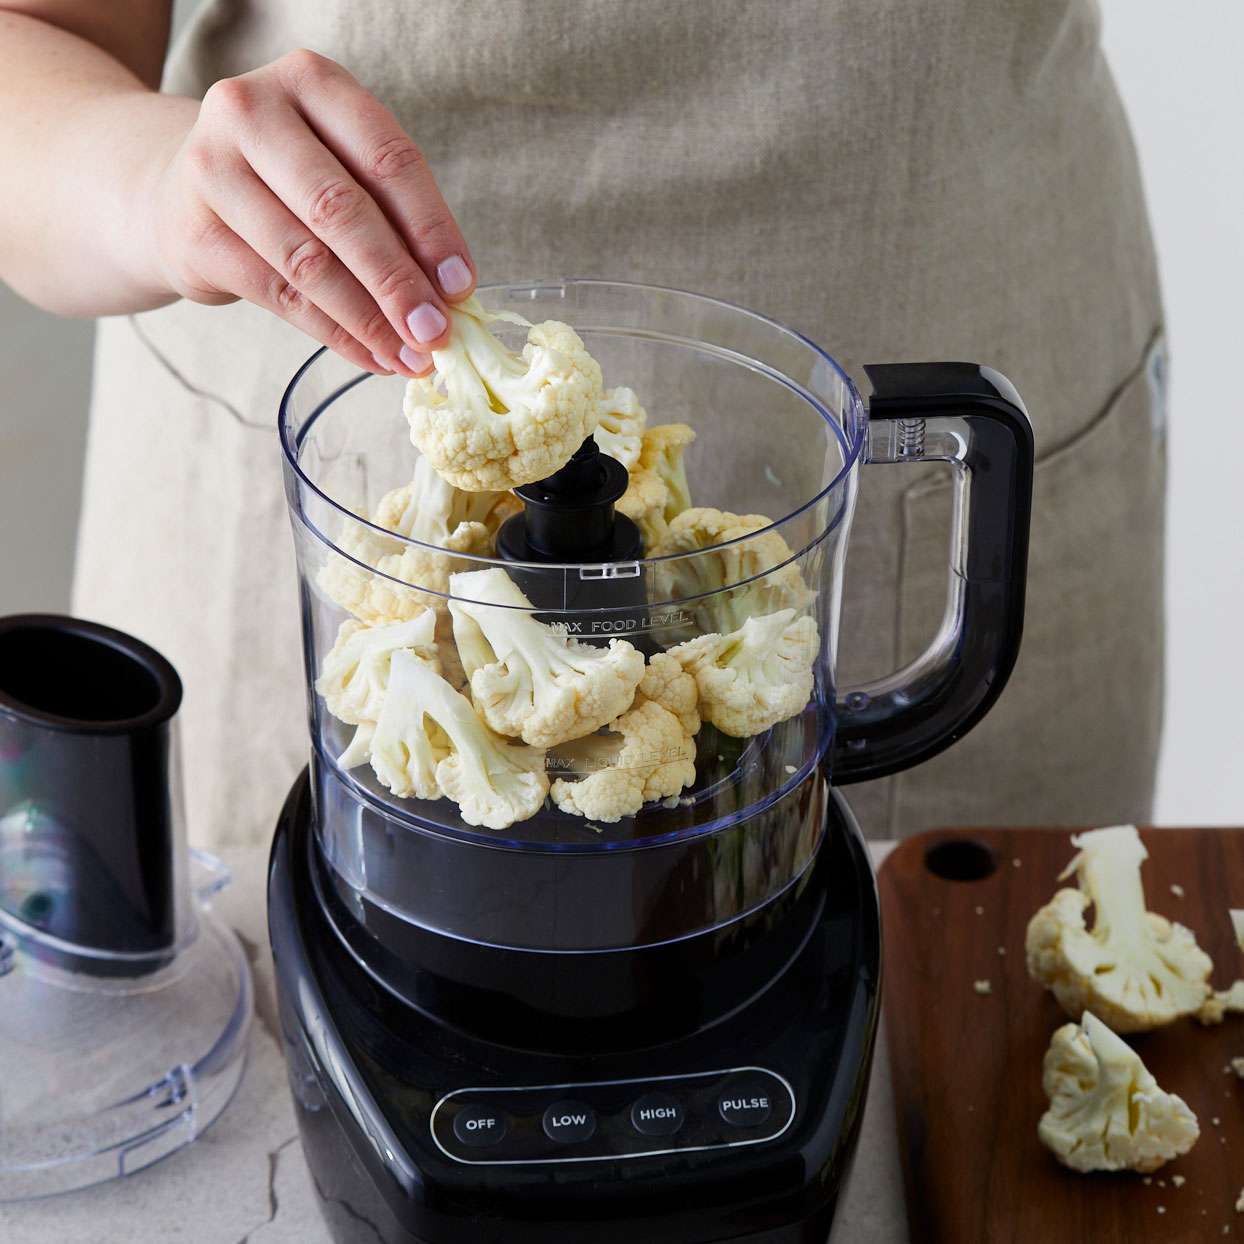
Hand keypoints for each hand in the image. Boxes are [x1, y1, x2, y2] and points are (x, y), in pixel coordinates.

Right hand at [147, 49, 472, 376]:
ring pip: (309, 261)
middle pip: (342, 210)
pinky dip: (336, 335)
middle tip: (436, 333)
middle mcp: (251, 111)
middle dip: (398, 282)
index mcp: (310, 81)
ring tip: (410, 357)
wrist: (175, 189)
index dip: (431, 228)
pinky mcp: (194, 233)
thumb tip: (447, 295)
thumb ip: (392, 215)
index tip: (461, 286)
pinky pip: (280, 296)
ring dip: (369, 320)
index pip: (386, 158)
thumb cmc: (285, 180)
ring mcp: (211, 170)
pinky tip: (372, 357)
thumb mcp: (341, 168)